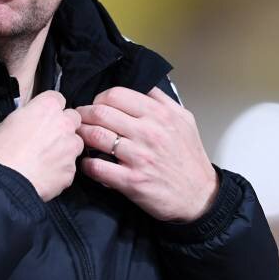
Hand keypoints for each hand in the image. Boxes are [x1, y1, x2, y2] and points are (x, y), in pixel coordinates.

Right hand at [0, 90, 83, 201]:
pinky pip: (69, 166)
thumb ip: (27, 116)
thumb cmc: (2, 151)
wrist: (6, 181)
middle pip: (73, 118)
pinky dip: (60, 168)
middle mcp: (64, 124)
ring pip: (76, 142)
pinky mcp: (71, 169)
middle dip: (64, 125)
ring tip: (46, 157)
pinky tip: (45, 172)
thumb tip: (30, 119)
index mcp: (47, 108)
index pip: (58, 98)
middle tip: (48, 136)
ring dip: (65, 147)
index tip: (45, 115)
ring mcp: (70, 148)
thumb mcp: (8, 121)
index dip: (50, 108)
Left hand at [75, 86, 219, 222]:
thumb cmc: (189, 159)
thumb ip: (162, 99)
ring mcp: (139, 157)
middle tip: (79, 120)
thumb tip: (141, 83)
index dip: (99, 98)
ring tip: (79, 139)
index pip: (116, 95)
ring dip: (81, 136)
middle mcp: (149, 133)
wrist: (199, 196)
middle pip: (101, 113)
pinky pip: (97, 167)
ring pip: (95, 137)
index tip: (95, 106)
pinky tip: (86, 163)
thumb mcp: (184, 120)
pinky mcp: (132, 181)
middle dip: (84, 115)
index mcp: (160, 115)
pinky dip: (86, 164)